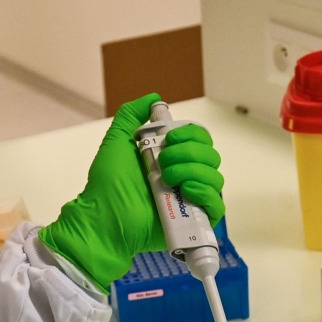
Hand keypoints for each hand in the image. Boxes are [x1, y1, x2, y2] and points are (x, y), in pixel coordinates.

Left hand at [38, 92, 224, 291]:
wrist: (104, 218)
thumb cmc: (109, 184)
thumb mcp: (117, 142)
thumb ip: (132, 116)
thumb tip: (154, 98)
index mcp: (173, 158)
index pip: (201, 139)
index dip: (191, 135)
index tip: (169, 139)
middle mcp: (186, 177)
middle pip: (211, 156)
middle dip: (189, 153)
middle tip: (163, 162)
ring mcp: (191, 200)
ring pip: (216, 178)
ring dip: (193, 171)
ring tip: (167, 179)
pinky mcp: (195, 222)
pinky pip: (217, 206)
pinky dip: (205, 193)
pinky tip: (185, 191)